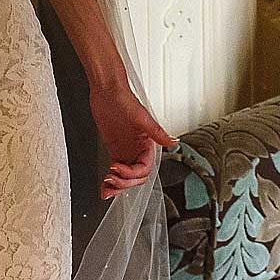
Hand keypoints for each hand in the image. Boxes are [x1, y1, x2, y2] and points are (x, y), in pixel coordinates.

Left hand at [91, 81, 176, 198]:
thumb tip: (175, 142)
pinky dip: (111, 182)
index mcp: (148, 143)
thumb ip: (157, 132)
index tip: (117, 168)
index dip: (131, 173)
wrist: (106, 90)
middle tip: (110, 180)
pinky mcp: (116, 150)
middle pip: (136, 178)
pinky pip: (117, 172)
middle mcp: (138, 149)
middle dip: (124, 183)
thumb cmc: (124, 98)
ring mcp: (127, 151)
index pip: (145, 169)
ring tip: (105, 188)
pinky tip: (104, 186)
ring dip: (117, 187)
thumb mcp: (141, 117)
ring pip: (127, 178)